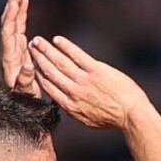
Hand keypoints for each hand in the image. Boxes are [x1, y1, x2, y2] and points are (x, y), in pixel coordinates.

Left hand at [0, 0, 39, 97]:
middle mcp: (8, 50)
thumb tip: (26, 64)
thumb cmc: (24, 100)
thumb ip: (25, 80)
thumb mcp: (26, 93)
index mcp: (10, 59)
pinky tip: (25, 1)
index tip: (15, 3)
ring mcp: (12, 47)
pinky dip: (21, 13)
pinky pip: (18, 26)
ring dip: (16, 5)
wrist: (21, 104)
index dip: (11, 17)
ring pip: (12, 22)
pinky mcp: (18, 47)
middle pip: (7, 23)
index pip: (7, 33)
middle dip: (12, 5)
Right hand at [30, 36, 148, 131]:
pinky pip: (76, 55)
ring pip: (60, 63)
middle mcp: (73, 93)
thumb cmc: (113, 118)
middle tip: (29, 48)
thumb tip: (65, 103)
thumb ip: (75, 110)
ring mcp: (84, 81)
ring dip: (46, 50)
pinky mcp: (96, 71)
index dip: (36, 74)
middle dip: (37, 59)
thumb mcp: (88, 120)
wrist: (131, 114)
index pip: (48, 87)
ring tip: (37, 41)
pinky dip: (65, 47)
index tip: (30, 65)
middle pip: (50, 72)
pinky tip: (57, 40)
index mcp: (70, 106)